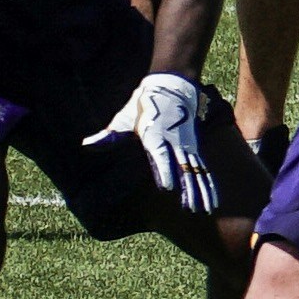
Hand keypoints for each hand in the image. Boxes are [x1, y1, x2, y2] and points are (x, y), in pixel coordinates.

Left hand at [102, 69, 223, 211]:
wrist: (172, 88)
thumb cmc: (144, 105)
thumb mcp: (124, 118)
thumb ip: (109, 136)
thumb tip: (86, 144)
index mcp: (156, 137)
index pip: (161, 156)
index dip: (165, 171)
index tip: (168, 188)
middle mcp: (175, 143)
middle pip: (184, 169)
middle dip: (189, 190)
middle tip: (192, 210)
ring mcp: (187, 147)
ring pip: (197, 172)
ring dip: (202, 192)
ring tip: (207, 211)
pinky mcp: (194, 149)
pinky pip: (203, 170)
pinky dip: (209, 186)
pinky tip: (212, 201)